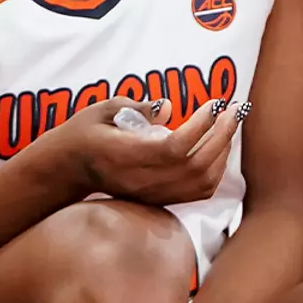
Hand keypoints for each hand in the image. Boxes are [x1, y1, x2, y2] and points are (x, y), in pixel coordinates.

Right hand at [48, 96, 245, 207]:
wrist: (67, 170)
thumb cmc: (82, 133)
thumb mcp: (101, 109)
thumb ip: (137, 107)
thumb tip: (168, 108)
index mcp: (126, 156)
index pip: (175, 148)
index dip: (201, 127)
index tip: (214, 104)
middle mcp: (143, 180)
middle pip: (196, 166)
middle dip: (223, 135)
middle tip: (235, 108)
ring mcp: (152, 194)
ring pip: (202, 182)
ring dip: (223, 152)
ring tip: (229, 125)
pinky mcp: (159, 199)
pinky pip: (198, 191)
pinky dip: (216, 170)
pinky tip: (218, 147)